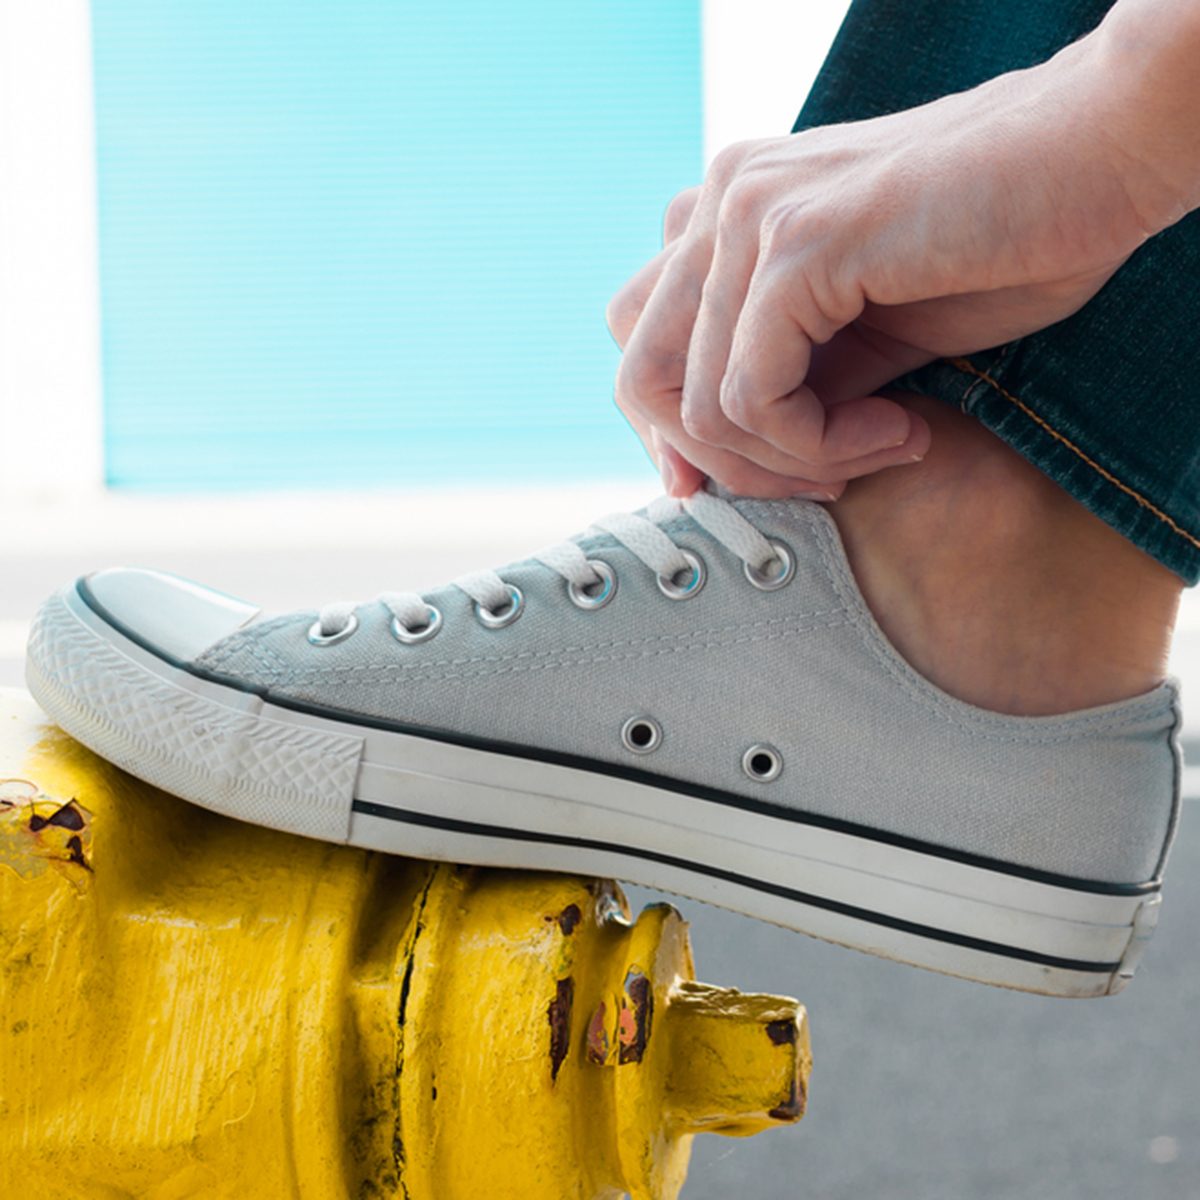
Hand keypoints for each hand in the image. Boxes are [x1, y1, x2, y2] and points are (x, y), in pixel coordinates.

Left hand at [608, 28, 1167, 497]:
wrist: (1103, 160)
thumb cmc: (1002, 243)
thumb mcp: (863, 334)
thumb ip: (785, 378)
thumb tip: (719, 460)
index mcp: (728, 212)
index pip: (643, 345)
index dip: (677, 436)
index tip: (753, 483)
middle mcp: (721, 202)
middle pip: (641, 380)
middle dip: (724, 462)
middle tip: (822, 482)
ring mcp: (751, 214)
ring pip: (699, 407)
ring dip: (791, 463)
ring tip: (881, 446)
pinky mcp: (798, 246)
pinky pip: (755, 400)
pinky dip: (820, 445)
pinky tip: (899, 431)